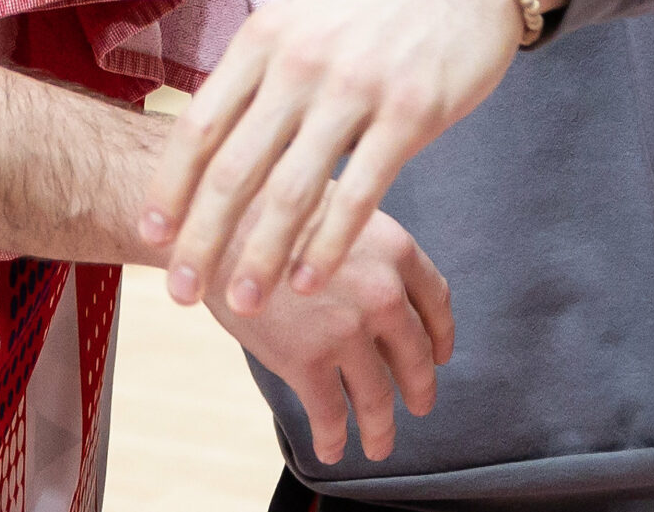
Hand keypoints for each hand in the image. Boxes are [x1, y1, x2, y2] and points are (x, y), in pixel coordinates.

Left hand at [144, 0, 565, 319]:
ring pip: (294, 190)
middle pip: (235, 167)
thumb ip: (256, 76)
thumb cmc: (370, 8)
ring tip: (243, 304)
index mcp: (263, 38)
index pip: (199, 124)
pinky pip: (361, 193)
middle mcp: (300, 61)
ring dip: (261, 256)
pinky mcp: (411, 112)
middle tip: (180, 291)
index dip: (171, 186)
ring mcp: (356, 87)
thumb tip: (208, 148)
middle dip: (202, 238)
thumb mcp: (298, 21)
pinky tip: (309, 283)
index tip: (151, 235)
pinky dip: (328, 246)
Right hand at [206, 209, 453, 465]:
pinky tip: (330, 448)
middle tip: (419, 404)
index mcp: (395, 248)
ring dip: (380, 427)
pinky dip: (333, 438)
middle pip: (415, 355)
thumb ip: (364, 244)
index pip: (436, 301)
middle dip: (420, 388)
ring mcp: (347, 329)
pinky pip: (330, 413)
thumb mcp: (335, 207)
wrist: (213, 221)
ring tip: (379, 444)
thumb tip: (376, 278)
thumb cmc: (266, 205)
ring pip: (378, 396)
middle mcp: (383, 292)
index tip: (439, 355)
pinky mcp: (307, 360)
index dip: (440, 335)